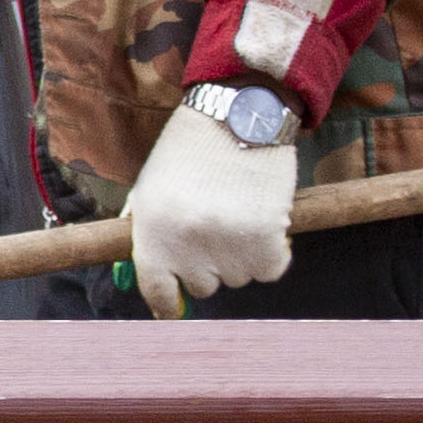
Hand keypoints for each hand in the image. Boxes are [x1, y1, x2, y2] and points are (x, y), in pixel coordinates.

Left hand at [124, 100, 295, 318]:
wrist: (238, 114)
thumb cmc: (190, 151)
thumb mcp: (151, 191)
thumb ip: (150, 238)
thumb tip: (157, 288)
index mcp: (152, 234)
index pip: (157, 292)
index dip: (166, 304)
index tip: (173, 309)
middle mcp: (187, 246)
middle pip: (202, 286)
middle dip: (207, 264)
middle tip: (213, 226)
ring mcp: (228, 246)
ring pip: (239, 277)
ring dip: (240, 254)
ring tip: (237, 211)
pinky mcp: (267, 240)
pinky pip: (271, 268)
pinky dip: (272, 251)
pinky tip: (264, 220)